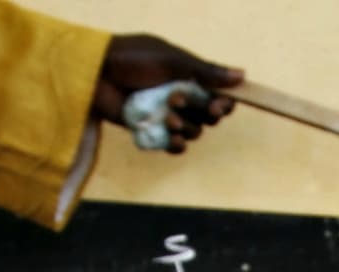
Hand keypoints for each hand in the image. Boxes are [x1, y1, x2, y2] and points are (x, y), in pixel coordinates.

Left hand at [93, 35, 241, 150]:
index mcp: (188, 77)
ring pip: (192, 132)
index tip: (218, 107)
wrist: (96, 73)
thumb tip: (242, 75)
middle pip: (208, 117)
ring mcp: (165, 115)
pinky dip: (175, 145)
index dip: (222, 105)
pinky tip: (171, 140)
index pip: (217, 96)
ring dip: (186, 128)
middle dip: (202, 116)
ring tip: (169, 118)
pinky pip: (172, 145)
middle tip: (183, 105)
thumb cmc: (132, 59)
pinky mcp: (150, 130)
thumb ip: (206, 71)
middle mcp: (180, 97)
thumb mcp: (172, 60)